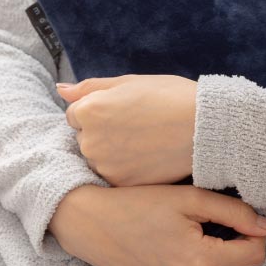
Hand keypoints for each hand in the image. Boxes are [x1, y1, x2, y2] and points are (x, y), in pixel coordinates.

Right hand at [49, 183, 265, 265]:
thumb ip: (235, 211)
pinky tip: (180, 251)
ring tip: (195, 235)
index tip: (240, 217)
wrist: (91, 225)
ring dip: (219, 261)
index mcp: (199, 262)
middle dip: (235, 246)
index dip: (254, 233)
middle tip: (211, 222)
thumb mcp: (189, 198)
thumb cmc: (138, 204)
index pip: (254, 256)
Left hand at [56, 74, 196, 187]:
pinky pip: (114, 176)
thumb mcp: (128, 82)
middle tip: (137, 127)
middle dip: (103, 134)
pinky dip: (126, 170)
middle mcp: (90, 140)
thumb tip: (60, 89)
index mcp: (89, 110)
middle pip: (85, 139)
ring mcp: (105, 165)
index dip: (101, 112)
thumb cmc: (170, 97)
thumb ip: (90, 87)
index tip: (125, 112)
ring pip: (99, 159)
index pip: (76, 115)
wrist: (205, 128)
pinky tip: (148, 158)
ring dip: (113, 154)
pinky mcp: (121, 183)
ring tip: (145, 143)